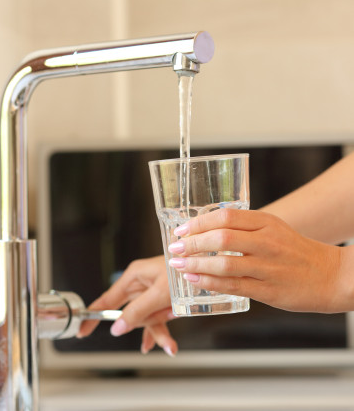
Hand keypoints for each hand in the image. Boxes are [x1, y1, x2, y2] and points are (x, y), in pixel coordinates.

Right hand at [77, 255, 177, 356]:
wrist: (210, 264)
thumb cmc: (184, 270)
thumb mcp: (159, 293)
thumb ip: (137, 311)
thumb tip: (117, 328)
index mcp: (134, 276)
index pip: (106, 300)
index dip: (93, 316)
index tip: (81, 330)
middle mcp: (141, 284)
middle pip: (131, 313)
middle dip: (143, 327)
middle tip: (151, 336)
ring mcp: (153, 293)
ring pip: (147, 319)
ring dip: (158, 332)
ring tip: (170, 345)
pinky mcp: (164, 299)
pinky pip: (158, 319)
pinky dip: (163, 332)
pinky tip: (167, 345)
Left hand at [169, 209, 346, 312]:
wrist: (332, 276)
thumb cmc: (295, 251)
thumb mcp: (272, 229)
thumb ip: (242, 227)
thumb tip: (203, 229)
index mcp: (266, 223)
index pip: (225, 216)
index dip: (198, 223)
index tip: (181, 230)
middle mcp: (267, 242)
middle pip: (221, 238)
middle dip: (192, 243)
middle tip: (175, 247)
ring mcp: (268, 268)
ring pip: (225, 264)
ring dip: (196, 264)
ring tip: (178, 264)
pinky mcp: (269, 290)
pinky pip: (233, 285)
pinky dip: (209, 282)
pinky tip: (195, 279)